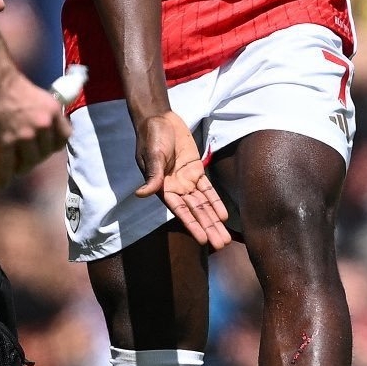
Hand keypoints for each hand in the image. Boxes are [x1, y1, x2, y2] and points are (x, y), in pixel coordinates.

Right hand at [0, 67, 70, 179]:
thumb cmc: (15, 86)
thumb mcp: (41, 98)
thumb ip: (45, 114)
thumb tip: (45, 127)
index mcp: (54, 113)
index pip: (64, 137)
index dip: (56, 146)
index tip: (48, 148)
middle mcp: (43, 125)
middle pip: (46, 152)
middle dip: (38, 158)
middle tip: (29, 159)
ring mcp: (25, 135)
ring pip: (30, 160)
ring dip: (24, 168)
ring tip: (19, 170)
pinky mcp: (6, 140)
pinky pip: (8, 164)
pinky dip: (6, 174)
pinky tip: (5, 181)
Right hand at [134, 110, 231, 249]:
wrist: (159, 120)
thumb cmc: (152, 137)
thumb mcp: (152, 155)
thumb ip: (152, 175)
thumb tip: (141, 194)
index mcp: (162, 188)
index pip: (180, 211)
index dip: (192, 225)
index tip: (203, 240)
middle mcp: (175, 189)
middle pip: (195, 212)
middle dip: (208, 228)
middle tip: (221, 245)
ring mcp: (186, 181)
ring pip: (203, 205)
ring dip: (214, 220)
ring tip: (225, 238)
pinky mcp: (195, 171)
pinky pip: (208, 190)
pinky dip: (216, 202)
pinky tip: (223, 216)